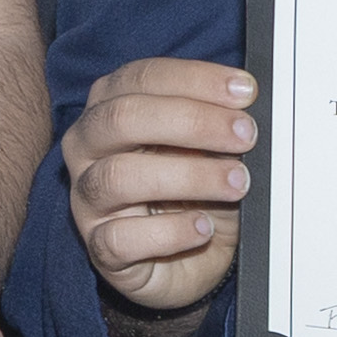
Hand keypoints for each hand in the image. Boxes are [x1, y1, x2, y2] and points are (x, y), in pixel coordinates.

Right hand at [60, 58, 253, 324]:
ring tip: (236, 184)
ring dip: (189, 176)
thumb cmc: (196, 192)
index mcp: (110, 108)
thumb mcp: (210, 148)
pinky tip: (203, 228)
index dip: (194, 79)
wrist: (190, 258)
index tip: (246, 92)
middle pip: (121, 118)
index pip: (140, 78)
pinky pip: (121, 238)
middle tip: (245, 135)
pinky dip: (170, 232)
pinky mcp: (99, 248)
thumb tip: (249, 108)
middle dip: (191, 121)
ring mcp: (87, 199)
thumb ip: (219, 122)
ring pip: (118, 176)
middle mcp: (87, 148)